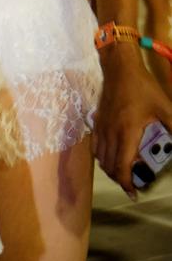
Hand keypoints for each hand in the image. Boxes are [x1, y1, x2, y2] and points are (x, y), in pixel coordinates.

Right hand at [94, 45, 171, 195]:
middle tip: (133, 183)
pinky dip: (102, 156)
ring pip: (100, 158)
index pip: (121, 167)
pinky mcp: (97, 121)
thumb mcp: (164, 106)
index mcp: (126, 132)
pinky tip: (111, 155)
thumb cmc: (142, 87)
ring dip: (110, 169)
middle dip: (120, 179)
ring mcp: (101, 127)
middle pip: (109, 166)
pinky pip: (96, 146)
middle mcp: (110, 133)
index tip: (134, 192)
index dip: (126, 184)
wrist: (119, 68)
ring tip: (123, 172)